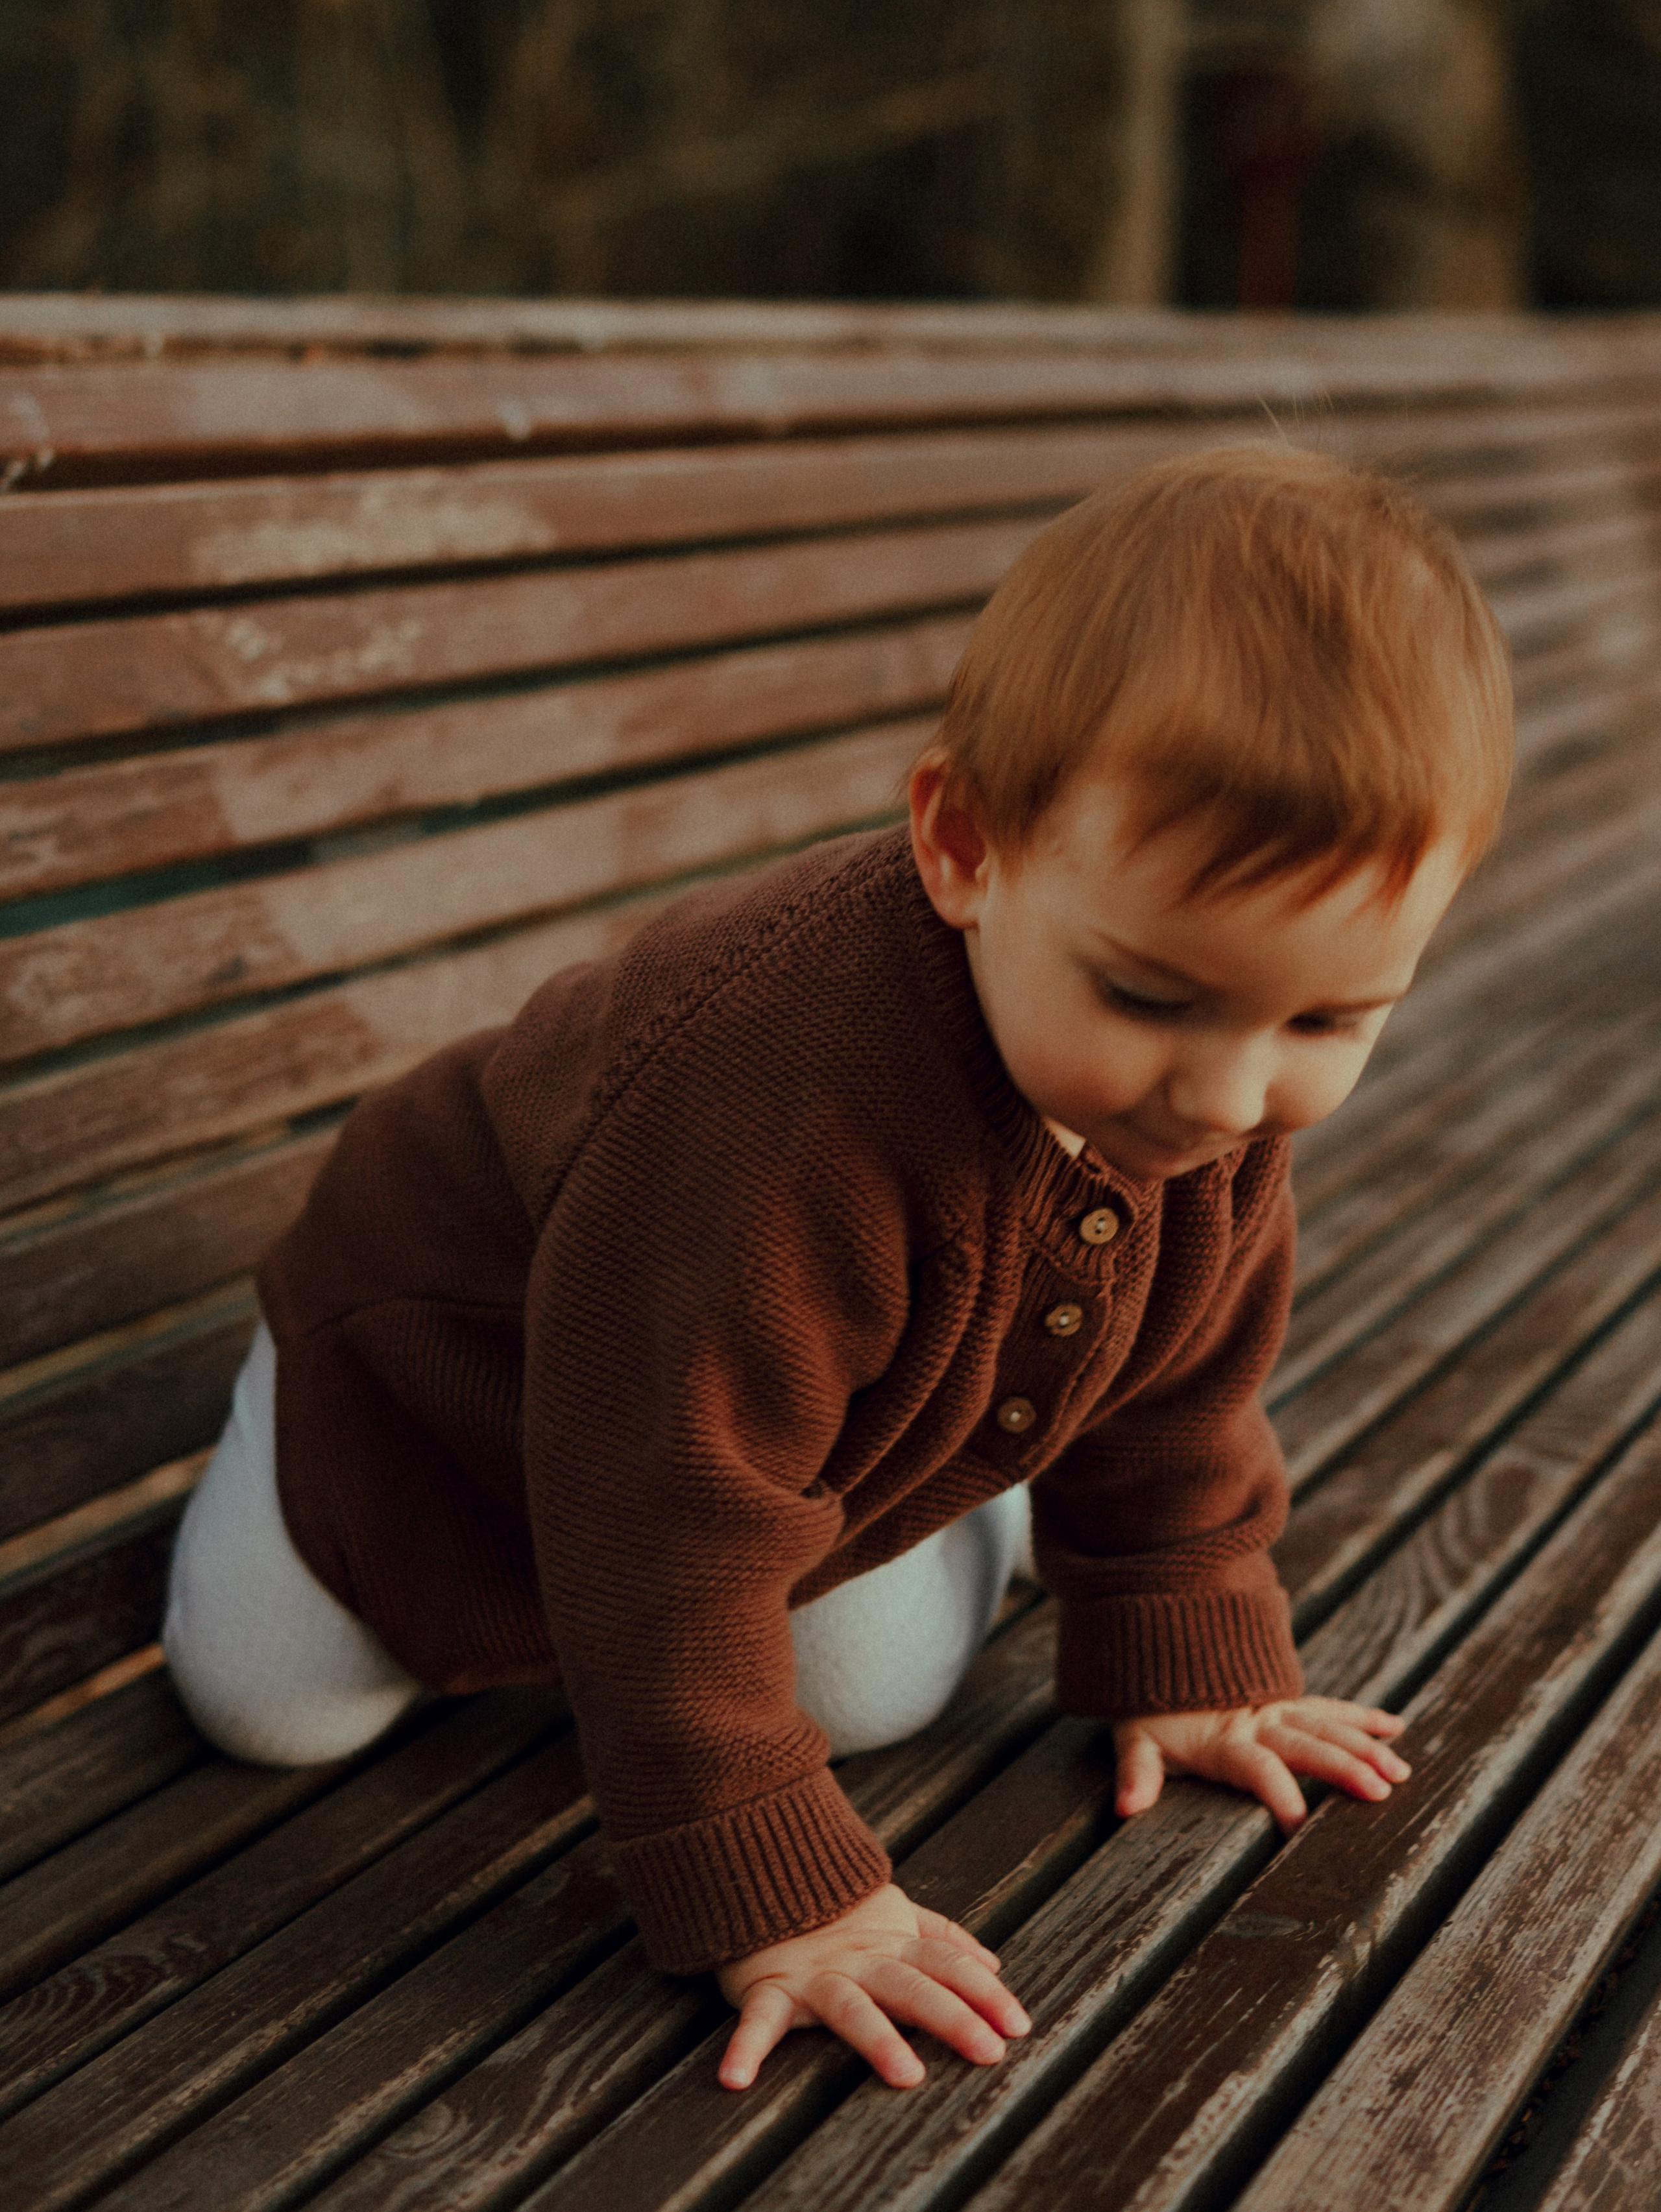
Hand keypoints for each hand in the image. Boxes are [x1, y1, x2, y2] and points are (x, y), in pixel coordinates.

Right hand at [715, 1882, 1030, 2090]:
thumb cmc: (833, 1906)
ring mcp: (815, 1974)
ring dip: (878, 2038)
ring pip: (852, 2006)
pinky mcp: (767, 1985)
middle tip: (990, 2051)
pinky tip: (735, 2079)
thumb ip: (941, 1937)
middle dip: (954, 2017)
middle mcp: (860, 1960)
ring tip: (906, 2075)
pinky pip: (757, 2018)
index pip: (948, 1965)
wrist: (761, 1867)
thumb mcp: (894, 1912)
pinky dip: (745, 2047)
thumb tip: (993, 1963)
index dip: (984, 1992)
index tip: (1019, 2025)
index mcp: (892, 1944)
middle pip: (914, 1986)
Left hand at [1112, 1695, 1409, 1835]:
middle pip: (1307, 1745)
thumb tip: (1126, 1808)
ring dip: (1365, 1747)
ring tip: (1399, 1773)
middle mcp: (1258, 1722)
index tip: (1299, 1826)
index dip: (1277, 1794)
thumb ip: (1136, 1773)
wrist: (1159, 1649)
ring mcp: (1277, 1708)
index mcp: (1225, 1740)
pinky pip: (1331, 1707)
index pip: (1257, 1769)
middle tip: (1379, 1793)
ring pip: (1329, 1726)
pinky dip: (1363, 1715)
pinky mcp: (1287, 1700)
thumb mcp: (1135, 1739)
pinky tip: (1395, 1727)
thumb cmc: (1150, 1709)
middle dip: (1343, 1768)